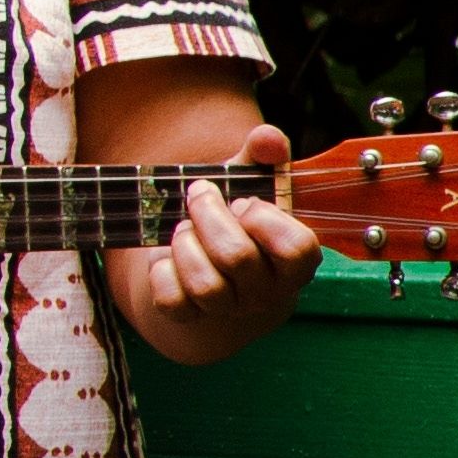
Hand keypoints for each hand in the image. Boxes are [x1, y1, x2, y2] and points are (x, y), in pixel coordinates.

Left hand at [117, 127, 316, 352]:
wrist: (211, 274)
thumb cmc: (236, 222)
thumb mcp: (251, 184)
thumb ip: (263, 157)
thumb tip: (269, 138)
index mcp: (297, 263)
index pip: (295, 247)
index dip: (261, 217)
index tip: (243, 202)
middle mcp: (269, 293)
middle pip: (236, 257)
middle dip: (207, 216)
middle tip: (199, 198)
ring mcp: (230, 311)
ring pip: (204, 283)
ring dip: (184, 244)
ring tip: (184, 230)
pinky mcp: (190, 319)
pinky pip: (171, 299)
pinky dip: (160, 271)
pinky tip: (167, 258)